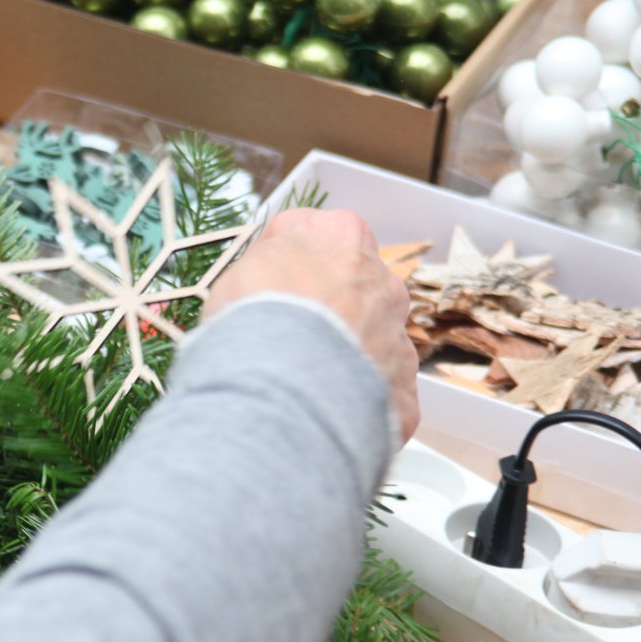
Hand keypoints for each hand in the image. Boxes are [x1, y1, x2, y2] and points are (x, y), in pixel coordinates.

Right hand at [202, 207, 419, 443]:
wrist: (288, 389)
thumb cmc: (258, 318)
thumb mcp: (239, 269)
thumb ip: (264, 267)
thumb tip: (263, 284)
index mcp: (344, 238)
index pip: (315, 231)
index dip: (283, 257)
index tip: (260, 280)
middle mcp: (382, 282)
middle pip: (352, 286)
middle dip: (323, 305)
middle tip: (281, 331)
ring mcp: (397, 338)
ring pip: (369, 340)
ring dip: (340, 353)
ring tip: (299, 378)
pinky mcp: (402, 392)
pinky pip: (378, 393)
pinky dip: (354, 400)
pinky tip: (321, 410)